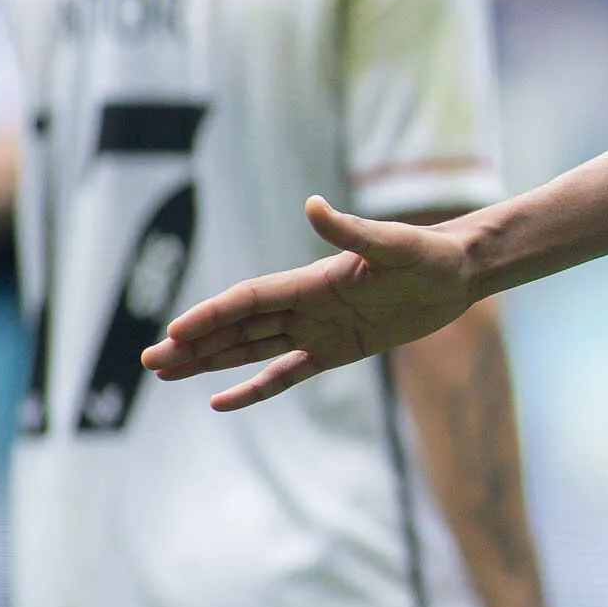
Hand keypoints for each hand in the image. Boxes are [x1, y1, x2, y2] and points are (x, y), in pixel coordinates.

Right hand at [141, 197, 475, 408]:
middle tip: (149, 361)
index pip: (248, 300)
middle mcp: (305, 306)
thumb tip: (314, 206)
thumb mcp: (393, 244)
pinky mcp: (336, 352)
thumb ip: (351, 231)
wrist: (458, 272)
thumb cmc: (428, 254)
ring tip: (165, 372)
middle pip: (237, 327)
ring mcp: (317, 330)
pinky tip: (220, 401)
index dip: (211, 315)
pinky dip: (254, 389)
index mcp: (310, 281)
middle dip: (193, 344)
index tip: (174, 330)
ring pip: (250, 349)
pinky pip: (285, 374)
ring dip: (209, 361)